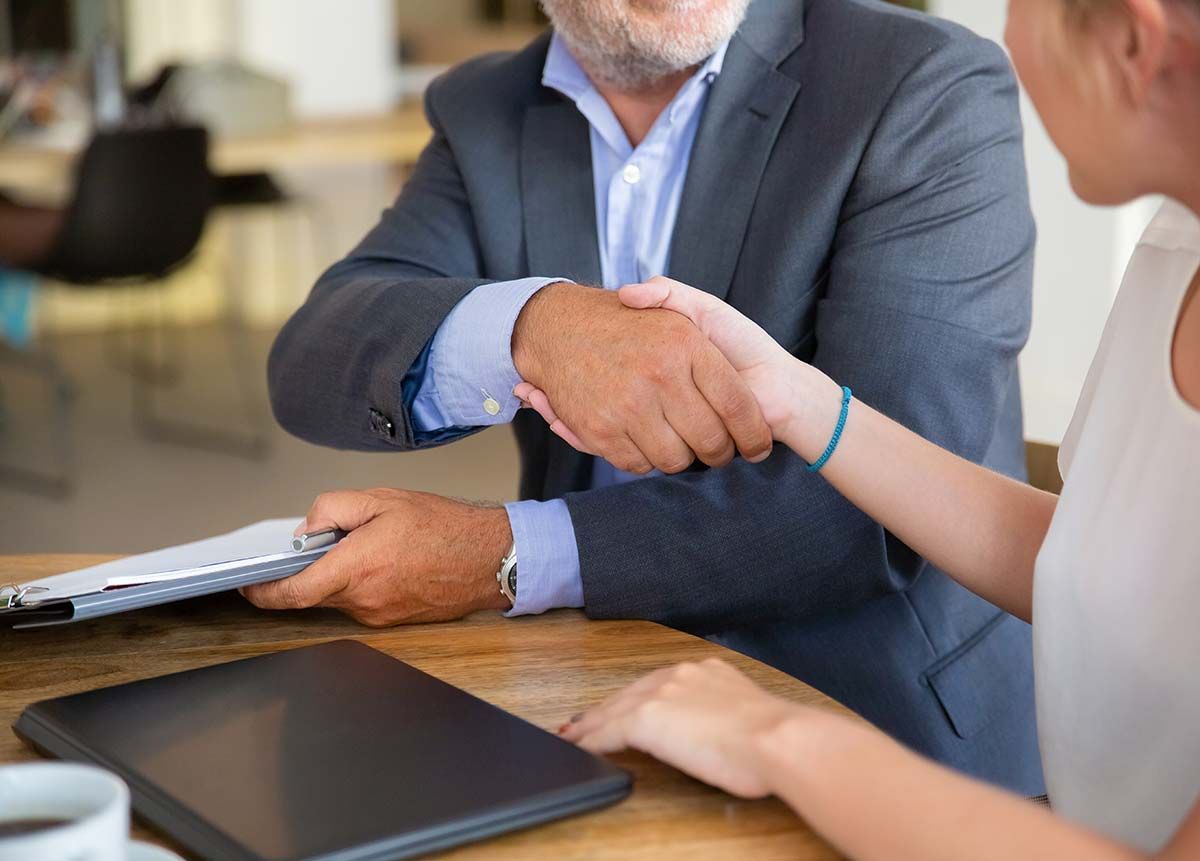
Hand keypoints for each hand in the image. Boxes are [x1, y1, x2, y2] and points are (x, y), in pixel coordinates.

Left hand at [240, 489, 510, 625]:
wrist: (491, 557)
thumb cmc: (446, 527)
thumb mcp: (382, 499)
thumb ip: (333, 509)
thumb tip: (307, 529)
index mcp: (356, 568)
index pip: (292, 592)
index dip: (262, 593)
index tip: (248, 586)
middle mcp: (364, 600)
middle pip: (314, 592)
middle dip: (312, 569)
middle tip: (331, 539)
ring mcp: (379, 615)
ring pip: (340, 596)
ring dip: (342, 574)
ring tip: (373, 545)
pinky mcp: (394, 620)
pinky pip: (363, 602)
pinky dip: (362, 583)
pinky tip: (388, 561)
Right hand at [511, 281, 771, 473]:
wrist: (557, 326)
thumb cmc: (627, 323)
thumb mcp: (674, 307)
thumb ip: (712, 329)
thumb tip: (734, 373)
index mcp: (685, 345)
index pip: (737, 405)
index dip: (753, 434)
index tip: (758, 447)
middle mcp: (659, 374)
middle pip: (710, 442)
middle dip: (719, 454)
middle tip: (718, 450)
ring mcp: (628, 404)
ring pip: (675, 459)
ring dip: (680, 457)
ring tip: (679, 441)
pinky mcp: (600, 429)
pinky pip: (638, 464)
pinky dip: (644, 458)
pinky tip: (646, 440)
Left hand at [559, 658, 807, 797]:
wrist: (776, 739)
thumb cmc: (775, 739)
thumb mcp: (747, 714)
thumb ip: (723, 713)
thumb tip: (718, 730)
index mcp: (706, 672)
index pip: (658, 685)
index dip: (635, 699)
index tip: (622, 708)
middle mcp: (680, 674)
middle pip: (630, 692)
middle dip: (605, 708)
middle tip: (582, 721)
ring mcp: (661, 693)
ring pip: (613, 709)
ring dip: (590, 724)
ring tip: (571, 735)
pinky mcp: (646, 717)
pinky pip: (607, 731)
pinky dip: (591, 740)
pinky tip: (580, 748)